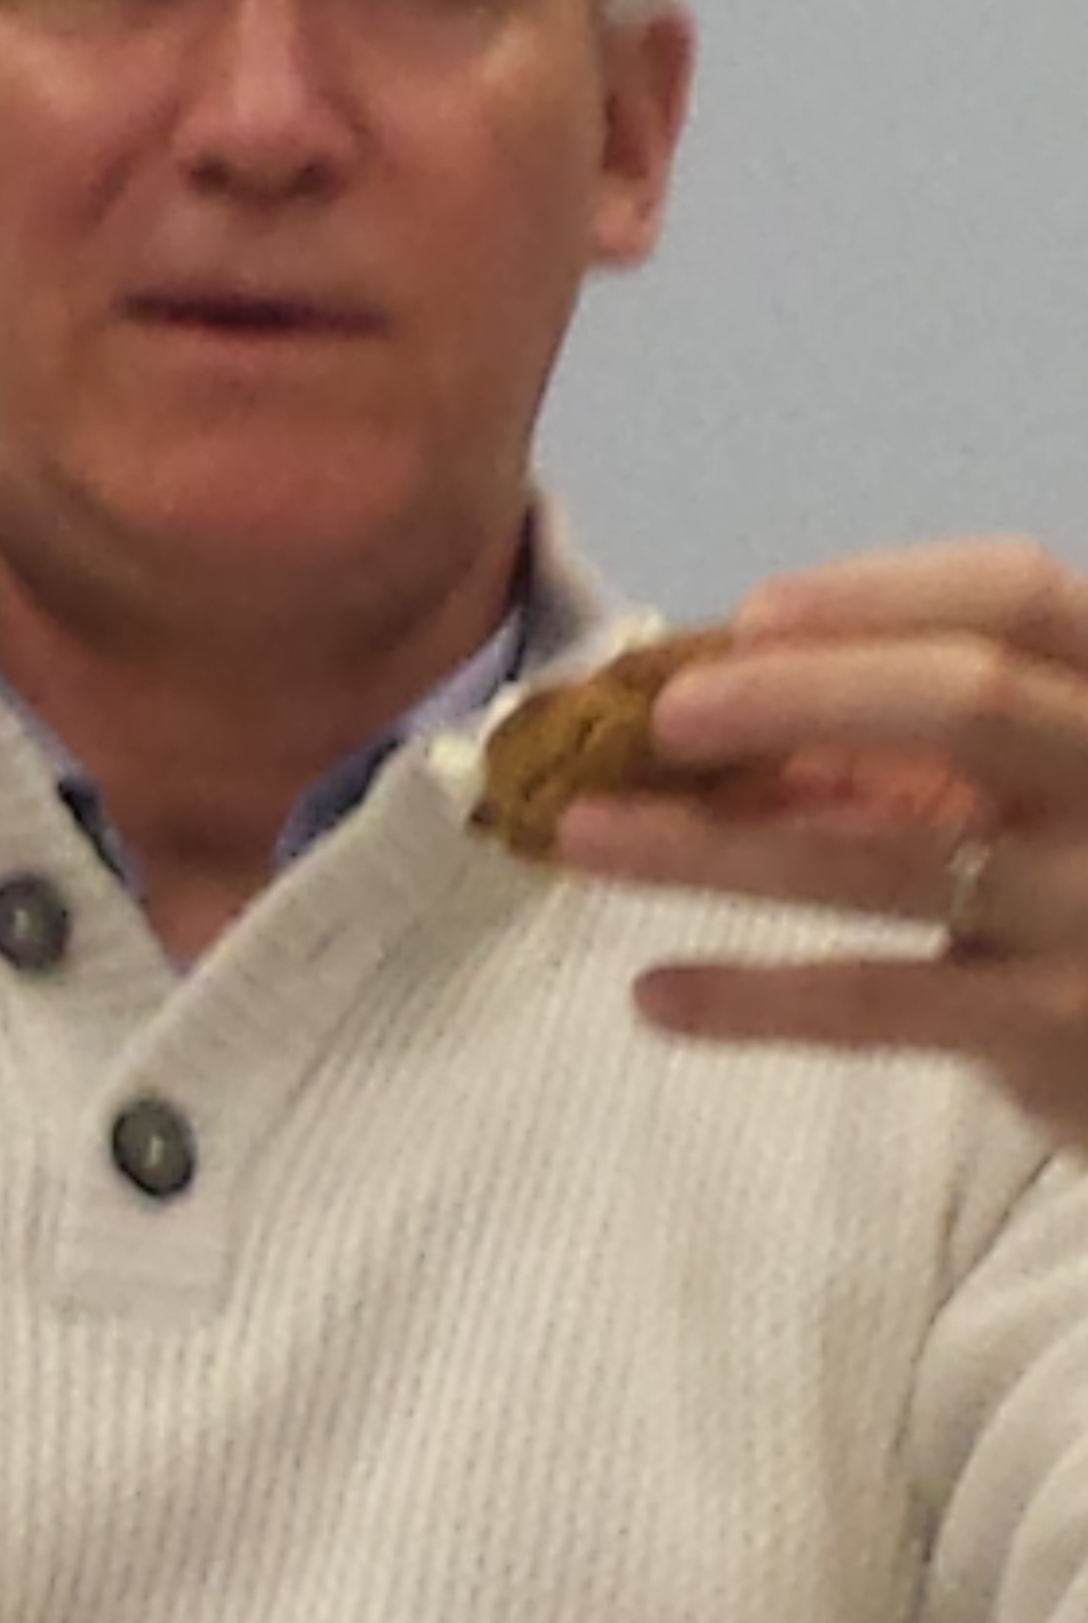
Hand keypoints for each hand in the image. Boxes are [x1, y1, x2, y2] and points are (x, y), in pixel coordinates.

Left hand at [550, 538, 1087, 1151]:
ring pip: (892, 858)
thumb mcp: (1000, 797)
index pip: (1017, 595)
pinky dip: (758, 997)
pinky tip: (654, 995)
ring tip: (583, 837)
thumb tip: (696, 720)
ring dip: (718, 844)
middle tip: (660, 718)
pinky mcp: (1053, 1030)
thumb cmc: (1064, 893)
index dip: (880, 593)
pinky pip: (882, 1000)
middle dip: (799, 695)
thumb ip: (886, 756)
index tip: (750, 614)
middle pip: (972, 699)